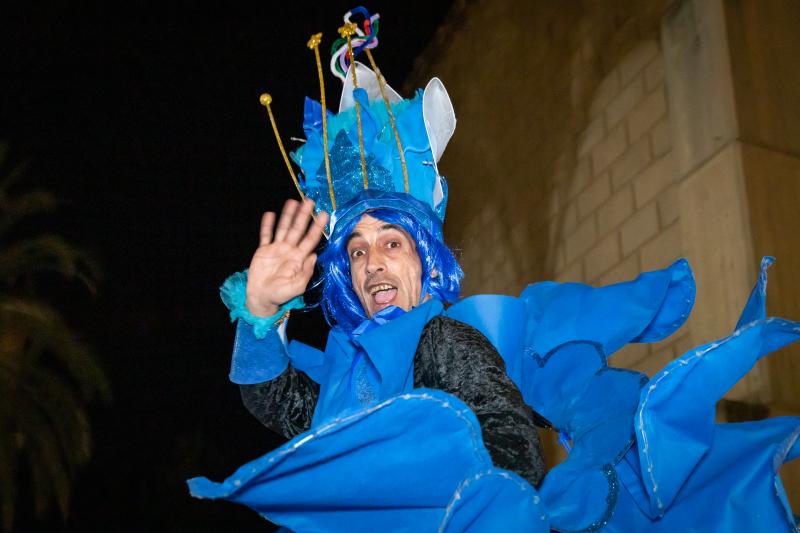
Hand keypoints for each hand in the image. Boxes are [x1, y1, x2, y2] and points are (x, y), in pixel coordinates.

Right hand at [245, 199, 328, 316]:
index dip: (317, 227)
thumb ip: (306, 272)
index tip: (324, 214)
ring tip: (292, 202)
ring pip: (283, 228)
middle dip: (304, 215)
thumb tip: (315, 256)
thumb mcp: (297, 287)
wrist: (261, 297)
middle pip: (298, 229)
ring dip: (288, 215)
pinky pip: (265, 235)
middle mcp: (289, 250)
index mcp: (299, 258)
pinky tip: (270, 214)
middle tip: (310, 201)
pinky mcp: (263, 250)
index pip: (310, 239)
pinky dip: (267, 225)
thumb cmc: (280, 294)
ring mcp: (276, 249)